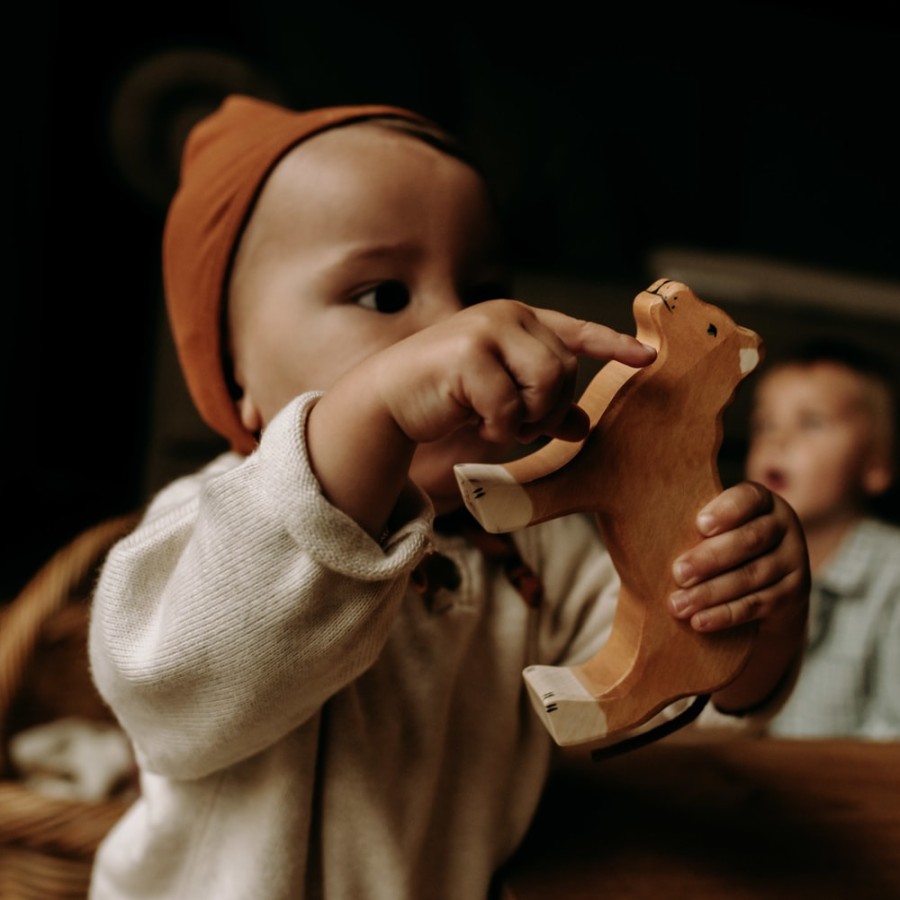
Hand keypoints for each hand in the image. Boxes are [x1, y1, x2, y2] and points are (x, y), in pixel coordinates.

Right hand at [373, 299, 656, 446]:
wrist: (390, 398)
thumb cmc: (447, 396)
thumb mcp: (502, 401)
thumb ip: (540, 408)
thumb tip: (580, 426)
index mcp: (518, 321)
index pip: (575, 331)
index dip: (612, 345)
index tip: (647, 358)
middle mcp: (506, 315)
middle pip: (564, 370)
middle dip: (545, 409)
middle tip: (515, 424)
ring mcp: (486, 329)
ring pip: (546, 382)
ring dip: (526, 418)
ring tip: (495, 422)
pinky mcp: (467, 353)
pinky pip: (509, 405)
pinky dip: (498, 428)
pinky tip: (473, 422)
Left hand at [667, 481, 809, 714]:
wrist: (766, 583)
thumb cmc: (720, 544)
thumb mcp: (713, 526)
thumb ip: (690, 520)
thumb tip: (624, 513)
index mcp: (762, 501)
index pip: (749, 498)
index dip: (727, 510)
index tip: (699, 525)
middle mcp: (785, 527)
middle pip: (749, 541)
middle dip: (710, 558)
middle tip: (677, 573)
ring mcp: (795, 561)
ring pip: (752, 577)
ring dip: (711, 593)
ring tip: (677, 605)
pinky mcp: (794, 595)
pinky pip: (758, 605)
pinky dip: (726, 615)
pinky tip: (698, 622)